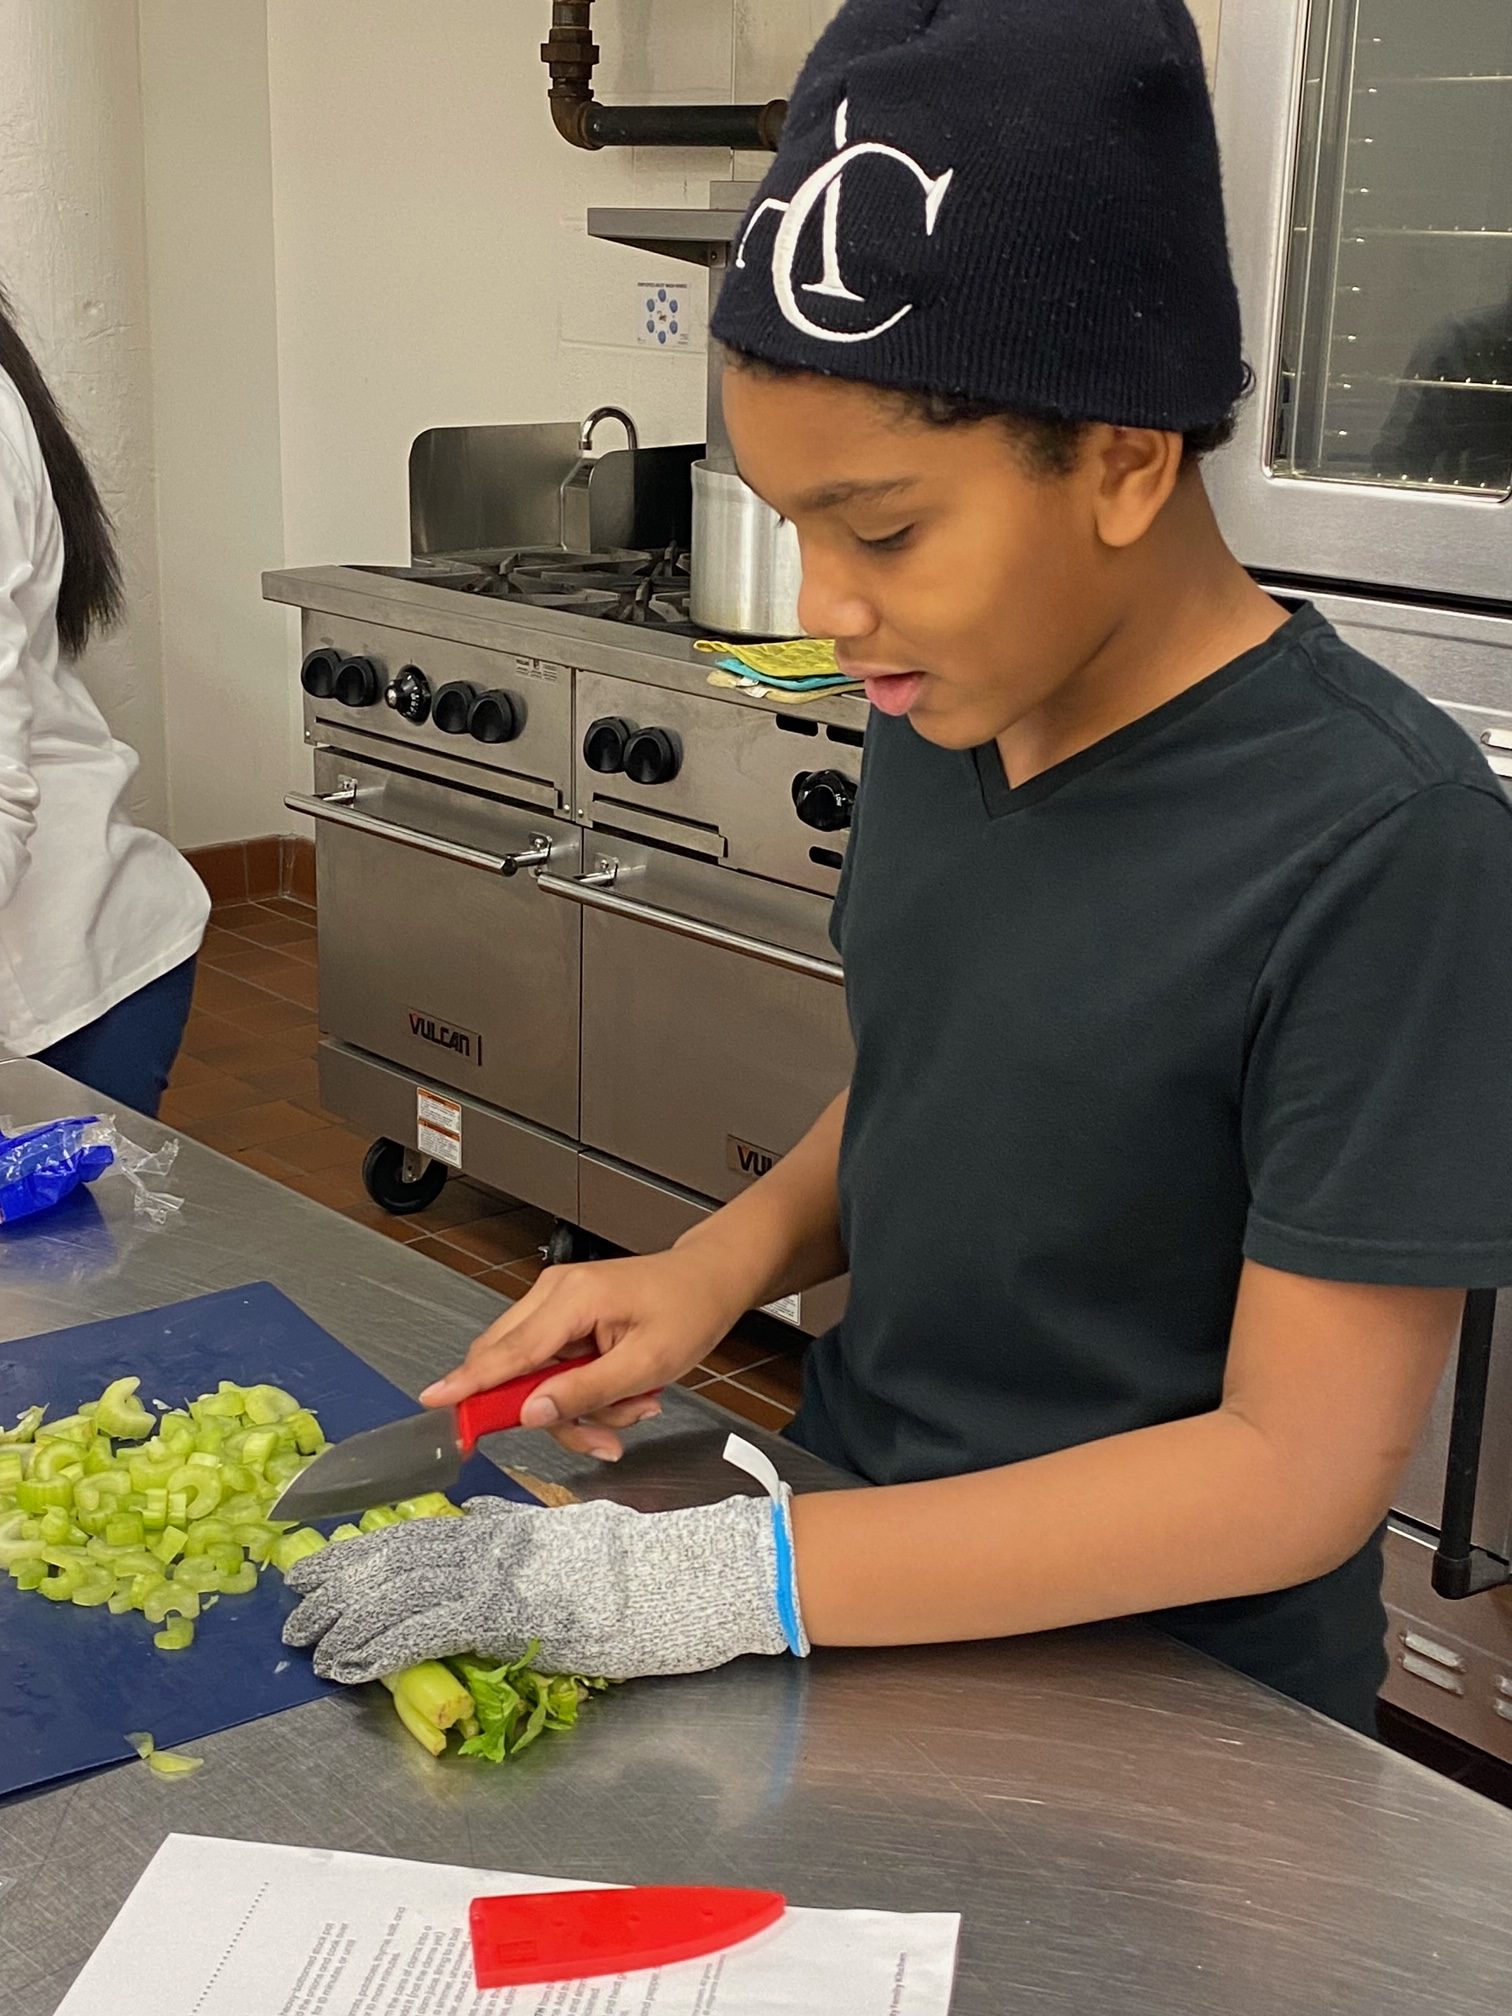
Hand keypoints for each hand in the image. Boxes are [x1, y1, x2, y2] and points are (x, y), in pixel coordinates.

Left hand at [281, 1492, 802, 1683]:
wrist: (683, 1576)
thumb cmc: (640, 1564)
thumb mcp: (573, 1533)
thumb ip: (519, 1526)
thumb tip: (475, 1514)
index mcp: (506, 1527)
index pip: (418, 1534)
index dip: (364, 1552)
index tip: (323, 1566)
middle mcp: (492, 1545)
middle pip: (396, 1558)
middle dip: (340, 1585)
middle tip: (295, 1608)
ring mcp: (498, 1578)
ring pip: (399, 1591)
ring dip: (347, 1619)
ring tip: (310, 1641)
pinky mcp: (507, 1616)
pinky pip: (426, 1629)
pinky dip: (381, 1646)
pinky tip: (350, 1662)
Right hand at [421, 1247, 747, 1460]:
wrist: (710, 1279)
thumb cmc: (688, 1308)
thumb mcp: (648, 1363)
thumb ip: (586, 1391)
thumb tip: (531, 1413)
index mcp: (572, 1298)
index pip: (508, 1352)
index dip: (469, 1383)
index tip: (436, 1404)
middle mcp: (554, 1295)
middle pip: (512, 1369)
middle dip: (552, 1414)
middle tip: (600, 1437)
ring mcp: (557, 1304)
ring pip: (533, 1377)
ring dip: (579, 1408)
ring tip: (634, 1407)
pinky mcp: (565, 1318)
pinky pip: (552, 1369)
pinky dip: (584, 1392)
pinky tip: (624, 1394)